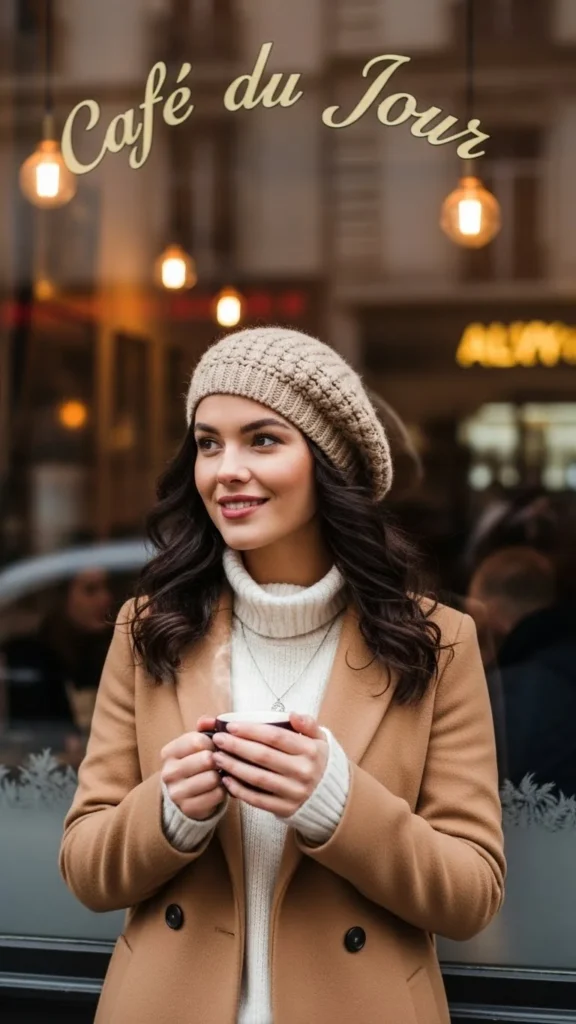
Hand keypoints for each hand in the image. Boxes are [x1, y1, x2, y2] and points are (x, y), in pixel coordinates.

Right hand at [161, 716, 226, 821]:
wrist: (185, 795)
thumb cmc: (195, 763)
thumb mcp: (196, 744)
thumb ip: (204, 729)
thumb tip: (210, 720)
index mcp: (169, 752)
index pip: (197, 741)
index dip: (214, 742)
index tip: (216, 746)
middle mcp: (168, 772)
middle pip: (206, 759)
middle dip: (219, 759)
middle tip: (222, 761)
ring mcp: (177, 792)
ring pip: (213, 778)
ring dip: (222, 776)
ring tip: (220, 774)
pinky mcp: (189, 808)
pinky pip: (218, 795)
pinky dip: (224, 790)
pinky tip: (220, 788)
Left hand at [212, 712, 327, 817]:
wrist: (331, 797)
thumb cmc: (317, 761)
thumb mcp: (320, 739)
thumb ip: (308, 724)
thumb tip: (292, 715)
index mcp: (310, 750)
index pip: (276, 737)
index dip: (251, 731)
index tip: (231, 726)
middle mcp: (303, 771)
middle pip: (263, 756)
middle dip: (236, 746)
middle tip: (218, 740)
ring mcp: (294, 792)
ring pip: (257, 778)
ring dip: (233, 767)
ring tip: (217, 757)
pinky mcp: (286, 809)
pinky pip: (258, 800)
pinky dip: (240, 790)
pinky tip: (227, 780)